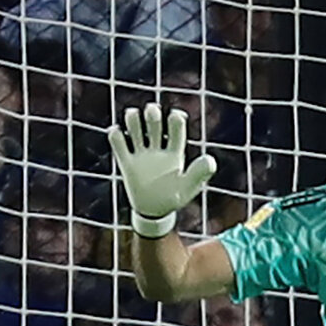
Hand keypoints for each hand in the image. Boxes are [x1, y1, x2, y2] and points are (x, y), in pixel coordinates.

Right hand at [108, 103, 216, 237]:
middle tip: (152, 113)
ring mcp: (142, 155)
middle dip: (153, 114)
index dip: (176, 117)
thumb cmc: (175, 198)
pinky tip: (117, 132)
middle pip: (154, 122)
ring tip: (133, 116)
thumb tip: (210, 160)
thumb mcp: (189, 187)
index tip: (175, 117)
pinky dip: (115, 134)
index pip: (176, 126)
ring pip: (135, 128)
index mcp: (175, 151)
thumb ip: (199, 173)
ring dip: (133, 118)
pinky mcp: (127, 163)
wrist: (155, 212)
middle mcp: (158, 149)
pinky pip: (119, 144)